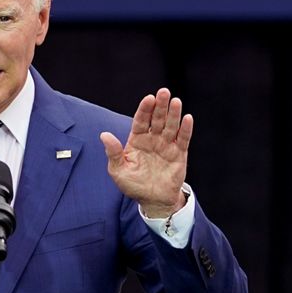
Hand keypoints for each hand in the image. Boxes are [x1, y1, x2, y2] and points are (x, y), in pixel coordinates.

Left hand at [100, 88, 192, 218]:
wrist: (153, 201)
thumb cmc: (133, 185)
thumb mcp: (118, 171)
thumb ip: (113, 153)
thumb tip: (104, 135)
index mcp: (137, 140)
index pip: (141, 120)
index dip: (145, 109)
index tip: (149, 98)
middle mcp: (153, 139)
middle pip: (157, 119)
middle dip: (160, 105)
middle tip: (164, 91)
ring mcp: (166, 145)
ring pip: (171, 126)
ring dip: (174, 114)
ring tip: (176, 101)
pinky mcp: (179, 154)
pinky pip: (182, 139)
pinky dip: (185, 129)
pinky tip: (187, 118)